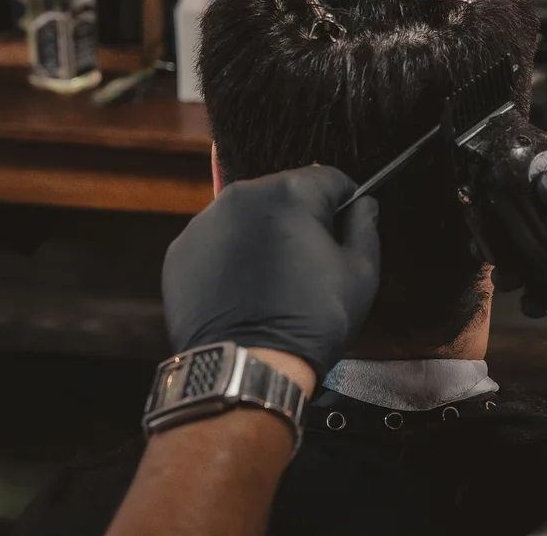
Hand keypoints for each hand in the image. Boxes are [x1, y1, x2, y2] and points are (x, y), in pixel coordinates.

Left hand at [162, 165, 379, 378]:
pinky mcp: (180, 251)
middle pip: (285, 192)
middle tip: (309, 265)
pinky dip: (232, 256)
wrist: (247, 368)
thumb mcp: (361, 274)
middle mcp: (241, 196)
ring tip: (273, 281)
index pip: (330, 178)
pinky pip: (218, 240)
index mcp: (290, 194)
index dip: (345, 204)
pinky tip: (244, 289)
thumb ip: (365, 226)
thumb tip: (363, 203)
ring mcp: (205, 222)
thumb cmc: (311, 321)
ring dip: (265, 235)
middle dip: (301, 219)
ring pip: (249, 215)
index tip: (343, 233)